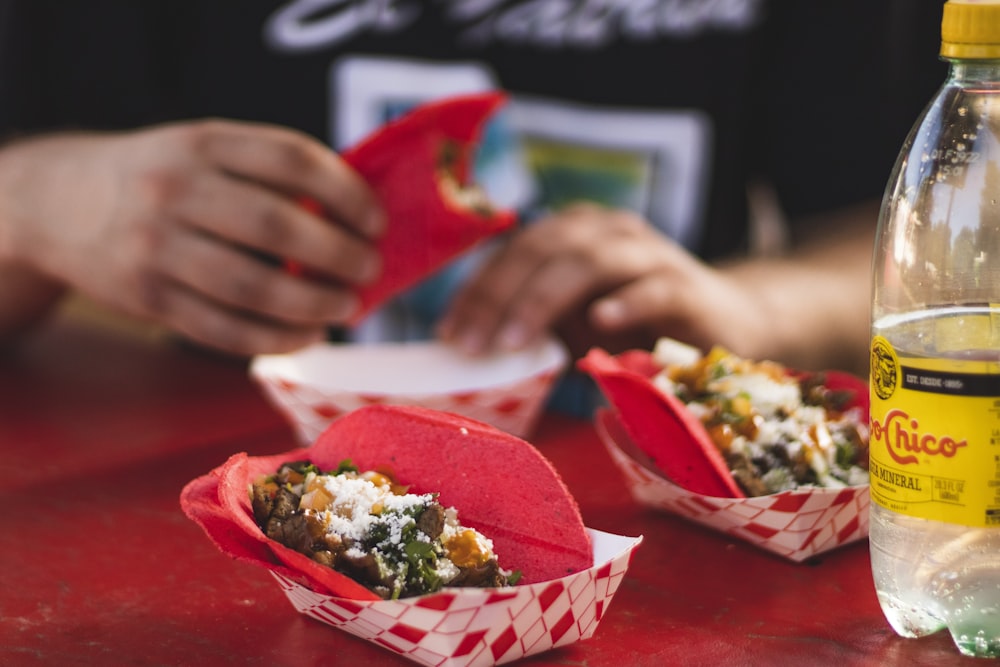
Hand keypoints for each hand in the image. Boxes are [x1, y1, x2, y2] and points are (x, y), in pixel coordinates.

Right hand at [0, 119, 385, 354]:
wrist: (58, 203)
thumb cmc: (159, 176)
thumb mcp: (203, 149)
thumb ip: (267, 171)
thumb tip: (356, 216)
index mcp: (202, 143)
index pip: (291, 159)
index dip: (346, 192)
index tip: (376, 221)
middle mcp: (175, 191)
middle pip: (276, 226)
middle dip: (338, 253)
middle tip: (369, 268)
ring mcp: (157, 248)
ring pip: (252, 287)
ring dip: (313, 303)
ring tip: (346, 306)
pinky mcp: (149, 298)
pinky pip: (224, 330)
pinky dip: (276, 338)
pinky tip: (307, 334)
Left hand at [437, 203, 771, 360]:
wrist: (722, 322)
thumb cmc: (635, 326)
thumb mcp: (574, 325)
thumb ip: (533, 326)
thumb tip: (469, 348)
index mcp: (573, 233)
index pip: (513, 252)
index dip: (477, 289)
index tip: (446, 333)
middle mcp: (606, 231)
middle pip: (541, 250)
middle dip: (498, 296)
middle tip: (469, 343)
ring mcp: (648, 254)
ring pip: (587, 262)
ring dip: (543, 300)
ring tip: (512, 340)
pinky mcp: (685, 285)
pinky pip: (652, 288)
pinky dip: (624, 303)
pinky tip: (598, 323)